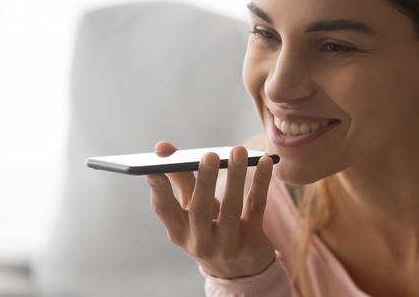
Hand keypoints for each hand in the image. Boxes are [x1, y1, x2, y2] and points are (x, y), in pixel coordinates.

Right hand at [146, 141, 275, 278]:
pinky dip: (260, 183)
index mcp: (179, 232)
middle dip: (204, 181)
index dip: (158, 188)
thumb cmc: (212, 229)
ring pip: (231, 208)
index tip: (154, 166)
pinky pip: (256, 208)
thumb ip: (181, 180)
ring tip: (237, 151)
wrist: (240, 270)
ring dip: (234, 178)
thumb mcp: (194, 211)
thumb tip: (163, 149)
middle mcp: (200, 242)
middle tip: (208, 155)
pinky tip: (264, 162)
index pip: (163, 210)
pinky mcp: (251, 242)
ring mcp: (227, 245)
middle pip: (200, 210)